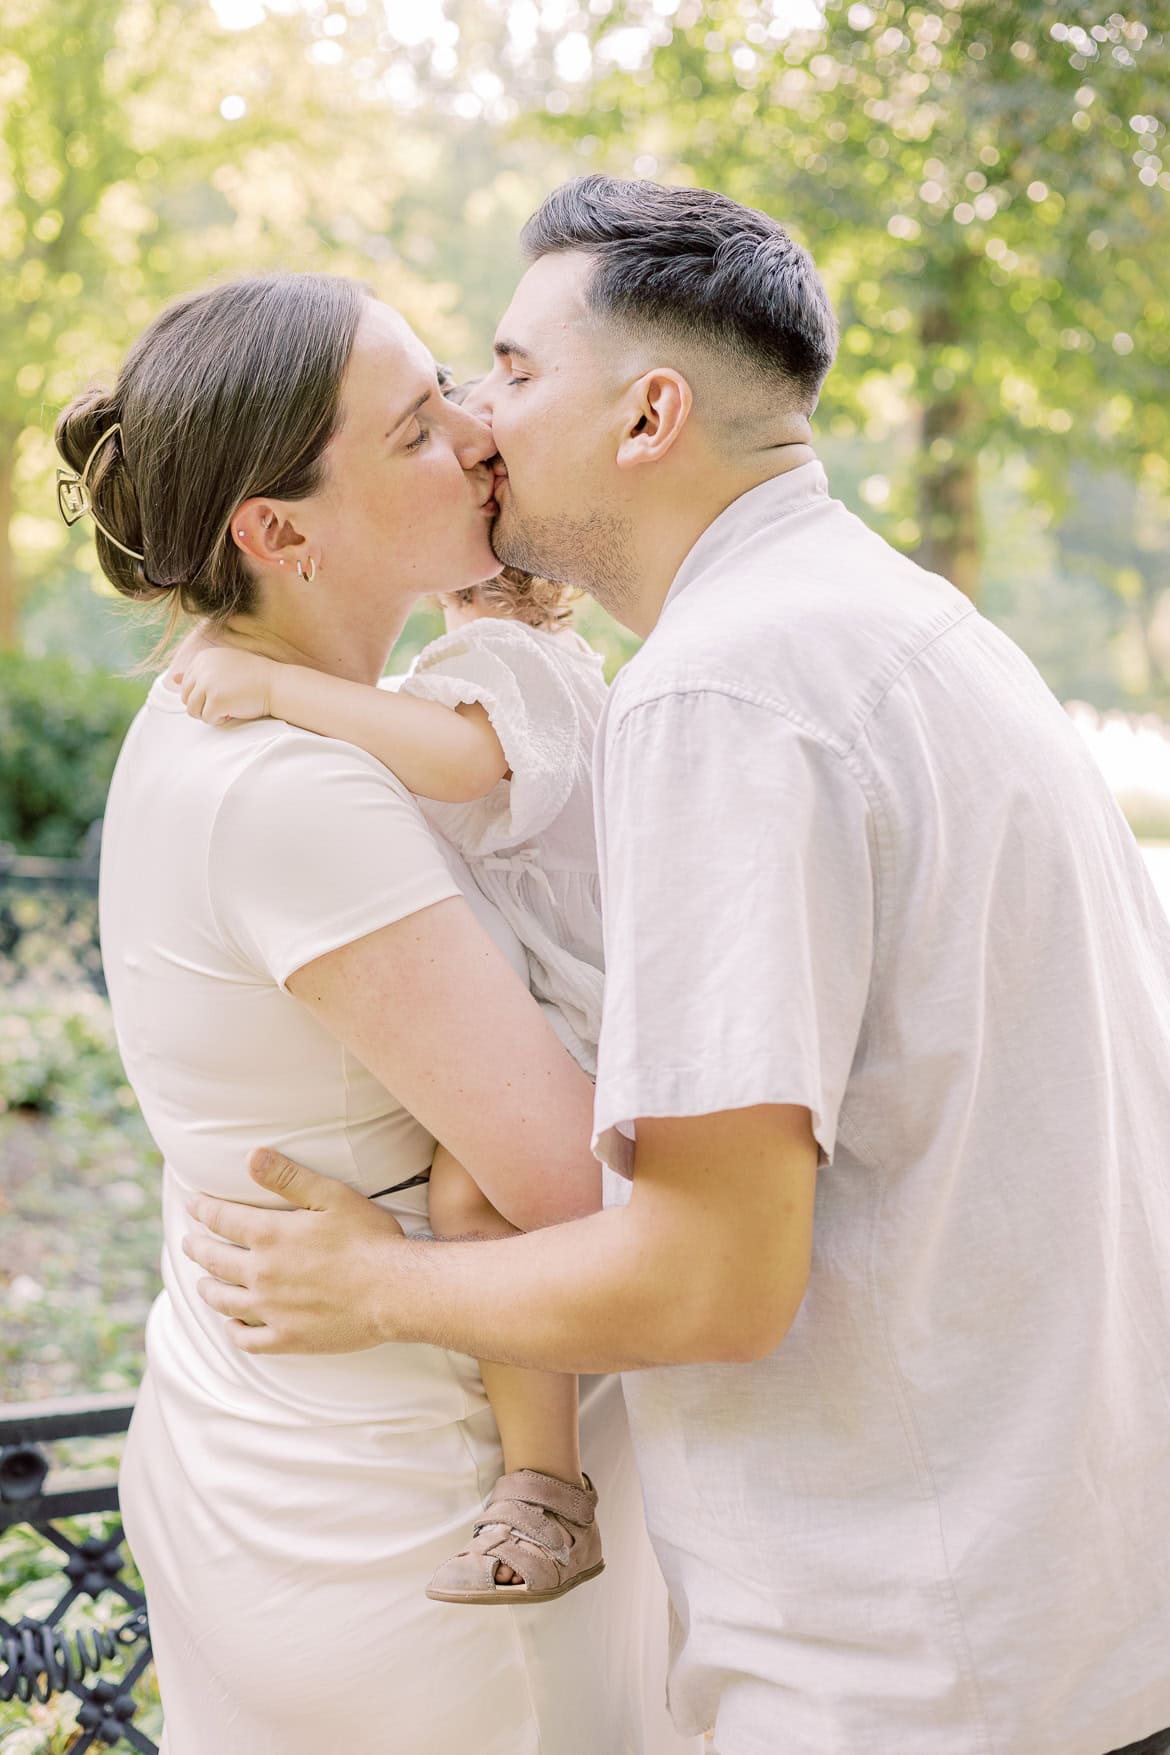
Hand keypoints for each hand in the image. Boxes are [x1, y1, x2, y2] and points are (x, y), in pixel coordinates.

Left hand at [172, 647, 276, 725]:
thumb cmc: (253, 678)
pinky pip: (207, 719)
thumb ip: (199, 672)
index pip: (186, 686)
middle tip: (227, 700)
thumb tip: (173, 678)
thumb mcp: (223, 668)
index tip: (225, 690)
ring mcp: (208, 683)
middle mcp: (202, 667)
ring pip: (192, 710)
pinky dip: (221, 720)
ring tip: (229, 706)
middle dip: (204, 705)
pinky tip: (235, 710)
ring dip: (210, 714)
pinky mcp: (216, 700)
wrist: (277, 684)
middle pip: (186, 698)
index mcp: (202, 658)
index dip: (205, 695)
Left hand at [183, 1149, 405, 1352]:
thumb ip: (289, 1176)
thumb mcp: (332, 1196)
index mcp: (271, 1236)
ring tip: (201, 1283)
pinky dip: (233, 1331)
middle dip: (197, 1248)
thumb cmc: (370, 1238)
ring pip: (224, 1301)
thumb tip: (251, 1155)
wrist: (395, 1290)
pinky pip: (247, 1339)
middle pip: (215, 1260)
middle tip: (188, 1243)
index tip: (192, 1204)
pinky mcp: (287, 1338)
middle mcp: (262, 1273)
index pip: (222, 1219)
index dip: (203, 1209)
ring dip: (207, 1289)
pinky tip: (231, 1324)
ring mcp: (272, 1310)